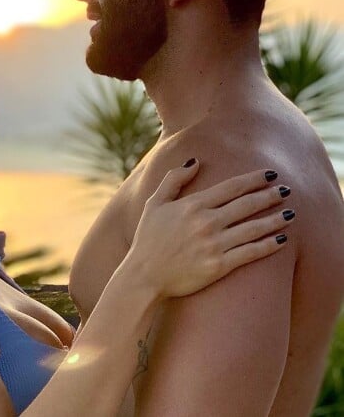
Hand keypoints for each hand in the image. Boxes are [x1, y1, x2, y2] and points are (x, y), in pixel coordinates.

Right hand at [126, 160, 292, 297]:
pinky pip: (250, 253)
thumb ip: (174, 179)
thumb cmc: (148, 238)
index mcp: (192, 205)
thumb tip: (195, 161)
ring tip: (291, 212)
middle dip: (270, 195)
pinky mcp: (218, 266)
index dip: (253, 179)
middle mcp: (206, 222)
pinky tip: (281, 240)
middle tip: (287, 190)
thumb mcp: (154, 202)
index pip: (231, 187)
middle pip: (246, 205)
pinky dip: (268, 245)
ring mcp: (214, 245)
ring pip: (253, 228)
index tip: (270, 174)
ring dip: (275, 219)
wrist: (144, 275)